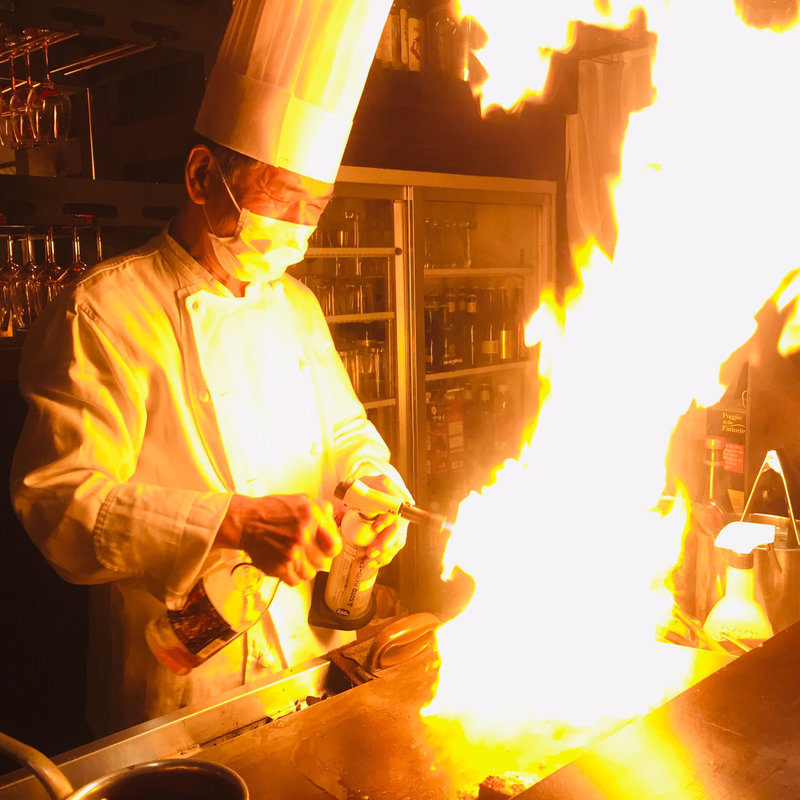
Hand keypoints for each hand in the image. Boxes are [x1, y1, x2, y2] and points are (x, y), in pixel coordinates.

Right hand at [217, 494, 340, 586]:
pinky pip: (295, 581)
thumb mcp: (298, 500)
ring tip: (298, 562)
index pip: (333, 543)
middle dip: (317, 558)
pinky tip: (288, 567)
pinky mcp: (279, 567)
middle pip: (322, 561)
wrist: (246, 521)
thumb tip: (331, 516)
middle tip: (309, 555)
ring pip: (310, 574)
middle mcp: (302, 537)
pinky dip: (293, 577)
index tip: (329, 549)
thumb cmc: (270, 510)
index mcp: (310, 519)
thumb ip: (318, 508)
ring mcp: (291, 554)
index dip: (332, 548)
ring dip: (305, 569)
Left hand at [357, 474, 409, 569]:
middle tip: (371, 552)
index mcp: (393, 492)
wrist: (376, 490)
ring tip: (369, 560)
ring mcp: (401, 520)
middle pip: (398, 527)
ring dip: (385, 553)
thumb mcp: (360, 484)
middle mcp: (401, 507)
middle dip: (385, 542)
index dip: (387, 519)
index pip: (395, 505)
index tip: (375, 527)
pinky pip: (395, 547)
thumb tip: (346, 500)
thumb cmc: (366, 488)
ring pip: (398, 540)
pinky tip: (375, 562)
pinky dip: (385, 557)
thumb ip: (353, 491)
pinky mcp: (398, 532)